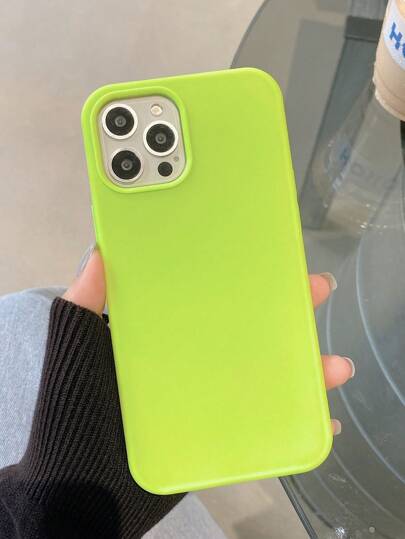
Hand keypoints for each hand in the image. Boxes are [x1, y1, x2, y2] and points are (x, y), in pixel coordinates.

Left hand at [64, 250, 352, 435]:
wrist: (85, 482)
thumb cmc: (78, 406)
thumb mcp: (77, 345)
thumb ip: (83, 301)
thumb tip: (100, 250)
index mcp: (169, 334)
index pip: (213, 296)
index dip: (245, 276)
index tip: (273, 257)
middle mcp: (195, 360)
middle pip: (250, 330)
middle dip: (288, 311)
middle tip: (318, 291)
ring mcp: (210, 397)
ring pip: (267, 375)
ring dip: (306, 368)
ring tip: (335, 366)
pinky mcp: (220, 432)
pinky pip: (265, 422)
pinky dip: (297, 420)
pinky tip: (324, 416)